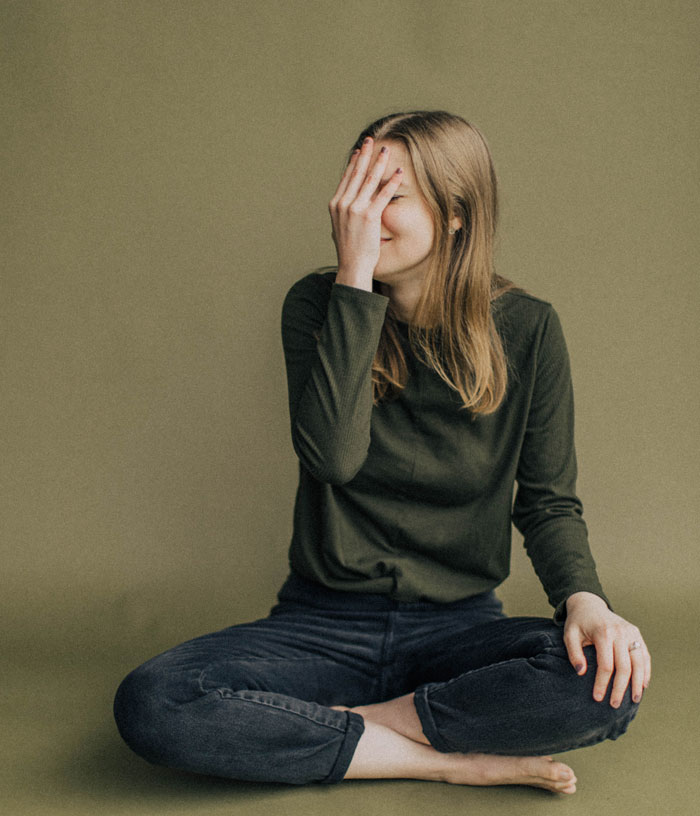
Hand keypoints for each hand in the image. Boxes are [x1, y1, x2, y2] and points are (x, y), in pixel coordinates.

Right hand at [328, 136, 402, 289]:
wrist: (352, 266)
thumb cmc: (350, 251)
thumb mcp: (341, 229)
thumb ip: (344, 214)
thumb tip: (346, 208)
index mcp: (335, 205)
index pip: (346, 178)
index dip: (354, 163)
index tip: (359, 151)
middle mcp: (343, 204)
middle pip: (356, 173)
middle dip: (365, 155)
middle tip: (371, 140)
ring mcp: (355, 209)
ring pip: (369, 180)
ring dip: (379, 163)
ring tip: (386, 150)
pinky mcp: (369, 216)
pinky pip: (383, 194)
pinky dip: (392, 182)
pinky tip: (399, 172)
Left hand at [563, 591, 650, 707]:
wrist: (589, 604)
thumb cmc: (578, 623)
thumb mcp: (569, 635)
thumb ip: (574, 653)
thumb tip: (581, 673)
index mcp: (603, 632)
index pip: (606, 665)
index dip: (602, 684)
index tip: (598, 698)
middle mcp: (620, 632)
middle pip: (625, 666)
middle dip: (620, 688)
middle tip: (615, 704)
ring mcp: (631, 632)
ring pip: (639, 662)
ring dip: (638, 683)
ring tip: (634, 699)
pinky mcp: (636, 633)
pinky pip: (644, 655)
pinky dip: (645, 671)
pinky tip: (643, 685)